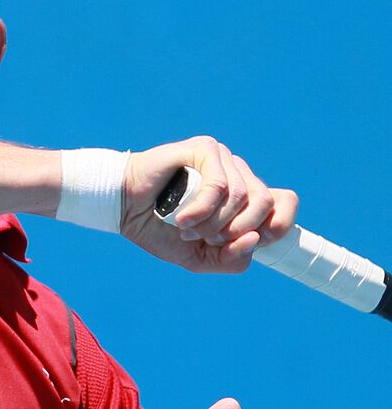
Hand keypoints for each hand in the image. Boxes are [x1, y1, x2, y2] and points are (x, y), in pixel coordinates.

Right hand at [120, 136, 298, 272]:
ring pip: (242, 197)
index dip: (279, 224)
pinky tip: (182, 219)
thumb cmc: (159, 229)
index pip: (285, 201)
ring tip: (186, 229)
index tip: (254, 240)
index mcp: (242, 196)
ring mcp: (221, 159)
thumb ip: (231, 259)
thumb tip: (255, 240)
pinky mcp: (204, 149)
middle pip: (265, 203)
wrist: (123, 209)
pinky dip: (202, 210)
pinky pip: (220, 186)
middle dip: (237, 231)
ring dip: (213, 224)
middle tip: (207, 239)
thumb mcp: (200, 258)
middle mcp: (236, 173)